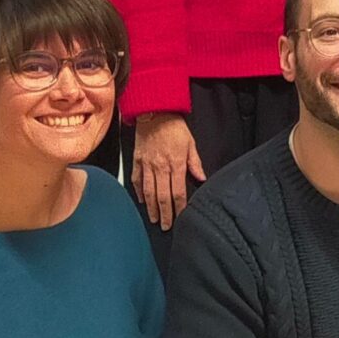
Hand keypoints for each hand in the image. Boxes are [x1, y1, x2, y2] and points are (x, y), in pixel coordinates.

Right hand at [130, 113, 205, 231]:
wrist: (154, 112)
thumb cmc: (174, 127)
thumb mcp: (190, 144)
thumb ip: (195, 163)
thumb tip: (202, 178)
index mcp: (175, 164)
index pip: (178, 192)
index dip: (179, 208)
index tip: (180, 217)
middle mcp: (160, 167)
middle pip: (162, 196)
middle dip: (164, 213)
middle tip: (164, 226)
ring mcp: (146, 165)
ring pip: (148, 192)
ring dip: (151, 207)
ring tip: (153, 218)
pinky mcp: (137, 161)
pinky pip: (136, 180)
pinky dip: (138, 192)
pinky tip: (142, 200)